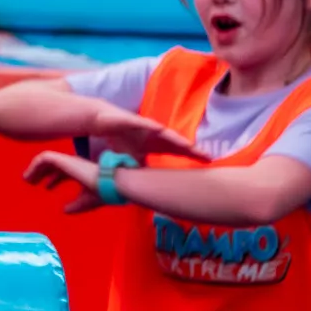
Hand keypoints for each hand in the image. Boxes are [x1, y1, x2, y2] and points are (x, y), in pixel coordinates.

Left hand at [24, 149, 106, 213]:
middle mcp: (73, 163)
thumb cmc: (102, 192)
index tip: (46, 187)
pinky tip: (29, 175)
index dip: (54, 179)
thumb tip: (64, 210)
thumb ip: (75, 206)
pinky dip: (35, 166)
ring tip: (27, 179)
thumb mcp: (85, 202)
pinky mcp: (62, 159)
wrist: (110, 184)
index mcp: (79, 171)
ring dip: (35, 169)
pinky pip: (43, 158)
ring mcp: (67, 160)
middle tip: (31, 181)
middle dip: (41, 173)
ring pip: (46, 160)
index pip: (63, 173)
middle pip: (53, 165)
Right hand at [89, 103, 208, 162]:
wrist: (101, 120)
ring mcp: (143, 126)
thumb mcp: (131, 159)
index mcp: (156, 143)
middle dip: (191, 148)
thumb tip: (148, 190)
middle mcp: (153, 133)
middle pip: (175, 141)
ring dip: (176, 138)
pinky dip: (151, 126)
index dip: (192, 154)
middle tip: (207, 156)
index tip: (208, 161)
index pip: (177, 149)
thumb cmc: (120, 139)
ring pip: (163, 133)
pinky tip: (160, 129)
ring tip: (189, 146)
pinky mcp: (130, 120)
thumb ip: (140, 172)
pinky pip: (142, 123)